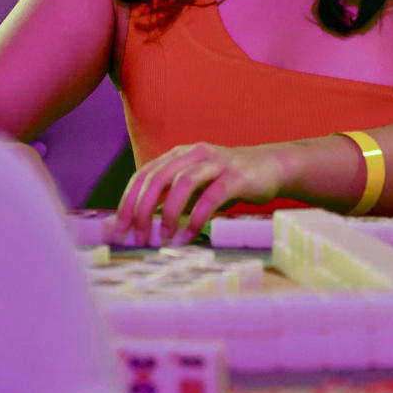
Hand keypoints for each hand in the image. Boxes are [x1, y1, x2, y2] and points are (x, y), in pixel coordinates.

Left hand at [113, 142, 291, 244]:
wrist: (272, 167)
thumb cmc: (229, 181)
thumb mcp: (197, 187)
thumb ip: (172, 198)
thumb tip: (142, 223)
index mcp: (179, 155)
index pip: (144, 175)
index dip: (127, 201)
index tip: (119, 229)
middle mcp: (194, 154)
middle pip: (158, 178)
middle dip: (142, 210)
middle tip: (138, 237)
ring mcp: (216, 162)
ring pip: (182, 183)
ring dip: (169, 214)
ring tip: (164, 239)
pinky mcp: (236, 176)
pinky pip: (211, 197)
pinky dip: (196, 218)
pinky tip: (189, 236)